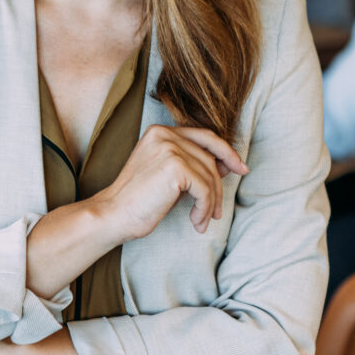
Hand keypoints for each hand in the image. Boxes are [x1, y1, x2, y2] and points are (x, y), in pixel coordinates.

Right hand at [98, 124, 248, 241]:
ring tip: (202, 221)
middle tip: (219, 210)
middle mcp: (165, 134)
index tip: (240, 168)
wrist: (113, 214)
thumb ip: (190, 163)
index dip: (226, 151)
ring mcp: (170, 148)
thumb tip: (228, 164)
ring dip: (210, 202)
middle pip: (209, 157)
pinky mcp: (175, 167)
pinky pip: (204, 189)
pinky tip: (196, 222)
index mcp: (160, 131)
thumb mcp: (166, 174)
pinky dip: (204, 209)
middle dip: (219, 185)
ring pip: (209, 175)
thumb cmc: (137, 200)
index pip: (204, 136)